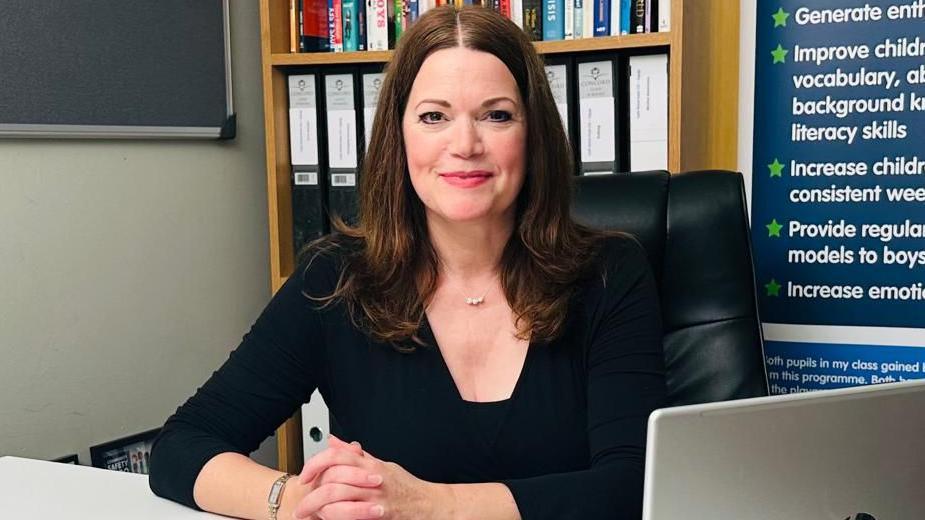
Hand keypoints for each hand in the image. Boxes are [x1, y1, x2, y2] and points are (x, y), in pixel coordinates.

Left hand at [293, 436, 449, 519]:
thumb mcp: (382, 465)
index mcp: (370, 464)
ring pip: (337, 496)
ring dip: (317, 508)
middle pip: (332, 478)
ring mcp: (375, 497)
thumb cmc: (406, 488)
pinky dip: (335, 517)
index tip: (305, 476)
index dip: (315, 464)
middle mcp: (371, 478)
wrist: (429, 506)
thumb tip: (333, 441)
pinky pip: (350, 514)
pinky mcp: (379, 514)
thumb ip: (355, 456)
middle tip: (301, 504)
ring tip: (307, 515)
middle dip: (311, 493)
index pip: (336, 456)